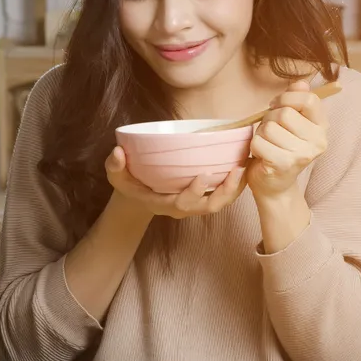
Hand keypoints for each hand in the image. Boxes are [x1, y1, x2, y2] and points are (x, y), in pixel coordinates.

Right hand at [104, 146, 247, 219]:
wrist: (137, 195)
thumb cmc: (128, 183)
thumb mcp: (116, 175)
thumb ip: (115, 165)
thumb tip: (117, 152)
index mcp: (162, 203)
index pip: (182, 204)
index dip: (194, 192)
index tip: (204, 175)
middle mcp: (182, 207)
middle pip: (209, 207)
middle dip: (225, 192)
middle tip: (237, 171)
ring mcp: (194, 204)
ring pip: (220, 203)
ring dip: (235, 189)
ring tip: (246, 168)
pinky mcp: (202, 197)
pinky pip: (223, 195)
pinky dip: (235, 185)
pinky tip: (245, 167)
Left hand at [247, 81, 328, 199]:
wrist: (275, 185)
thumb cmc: (281, 147)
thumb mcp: (291, 122)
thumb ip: (296, 100)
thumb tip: (301, 83)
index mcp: (322, 127)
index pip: (308, 99)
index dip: (287, 98)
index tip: (276, 106)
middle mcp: (318, 141)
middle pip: (284, 113)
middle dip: (269, 118)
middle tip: (270, 131)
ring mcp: (302, 154)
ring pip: (269, 128)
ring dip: (261, 133)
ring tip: (267, 143)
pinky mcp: (284, 165)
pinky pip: (259, 142)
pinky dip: (255, 146)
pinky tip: (262, 154)